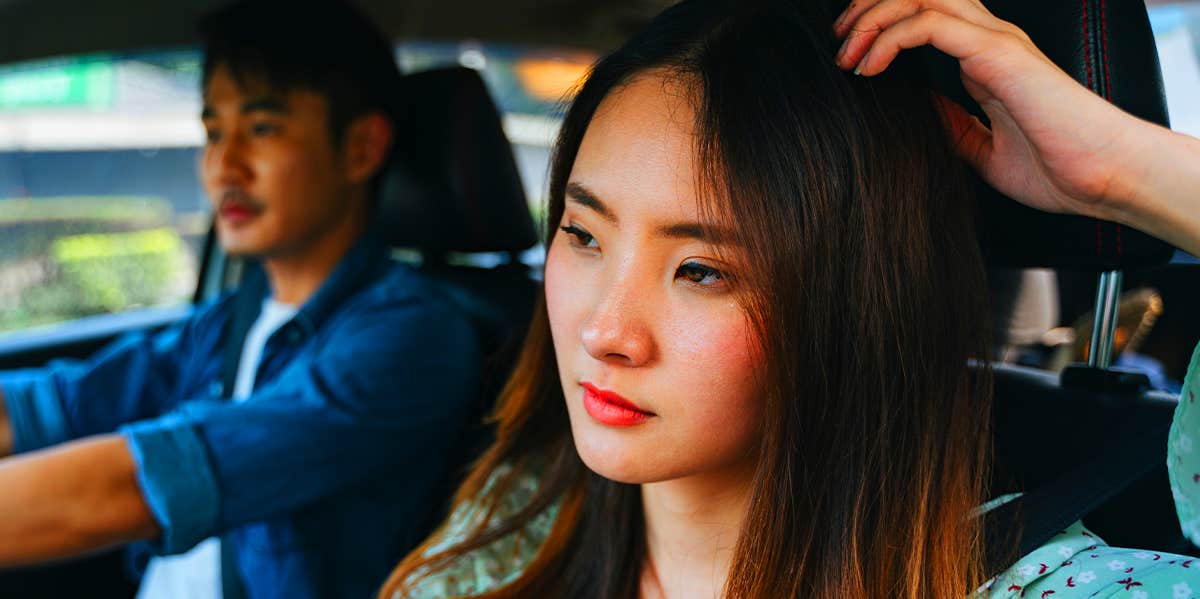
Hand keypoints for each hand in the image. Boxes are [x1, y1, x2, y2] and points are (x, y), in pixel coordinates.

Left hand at [831, 0, 1145, 220]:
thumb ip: (952, 126)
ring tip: (846, 51)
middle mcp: (989, 39)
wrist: (1102, 179)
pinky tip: (869, 68)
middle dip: (868, 9)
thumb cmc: (1057, 170)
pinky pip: (929, 23)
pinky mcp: (997, 53)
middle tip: (838, 44)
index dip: (880, 27)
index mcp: (986, 58)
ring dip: (872, 17)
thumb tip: (916, 113)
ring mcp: (994, 40)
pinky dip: (890, 39)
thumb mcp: (982, 151)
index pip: (924, 16)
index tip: (849, 60)